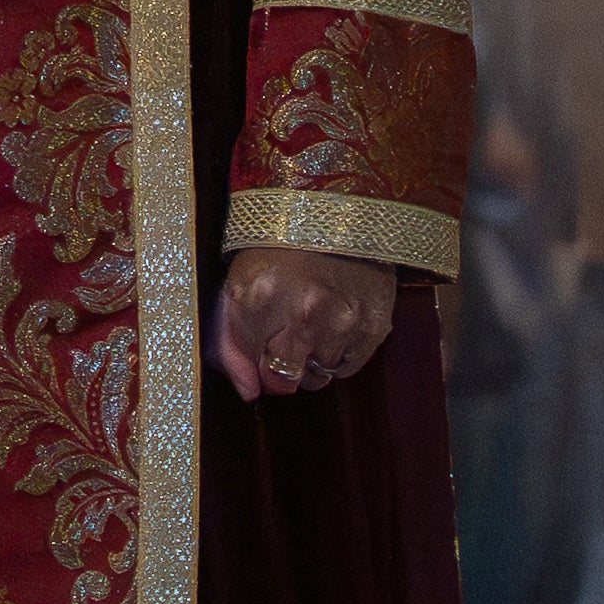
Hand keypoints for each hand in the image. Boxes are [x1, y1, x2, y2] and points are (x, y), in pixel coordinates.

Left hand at [218, 247, 395, 403]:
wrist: (338, 211)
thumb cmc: (280, 248)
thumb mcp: (239, 282)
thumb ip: (230, 341)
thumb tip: (249, 391)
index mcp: (259, 299)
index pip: (251, 364)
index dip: (255, 356)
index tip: (262, 338)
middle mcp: (302, 313)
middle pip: (284, 380)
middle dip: (280, 365)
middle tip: (285, 334)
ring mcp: (342, 322)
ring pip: (317, 377)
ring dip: (311, 357)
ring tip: (312, 320)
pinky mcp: (374, 326)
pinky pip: (347, 367)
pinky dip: (339, 352)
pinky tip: (336, 320)